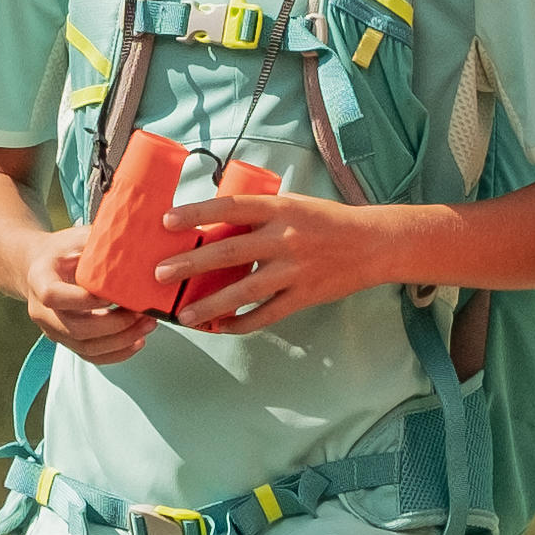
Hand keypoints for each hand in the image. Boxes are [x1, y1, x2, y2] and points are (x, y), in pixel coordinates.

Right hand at [16, 231, 151, 363]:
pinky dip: (116, 354)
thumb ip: (98, 241)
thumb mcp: (75, 238)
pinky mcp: (67, 341)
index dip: (83, 300)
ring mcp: (53, 330)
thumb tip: (136, 238)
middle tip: (142, 313)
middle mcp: (42, 311)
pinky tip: (137, 341)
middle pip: (75, 329)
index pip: (54, 296)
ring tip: (147, 325)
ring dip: (120, 341)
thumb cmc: (61, 251)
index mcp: (40, 280)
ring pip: (86, 348)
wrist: (38, 269)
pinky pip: (91, 356)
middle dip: (114, 325)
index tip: (113, 294)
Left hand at [162, 175, 393, 332]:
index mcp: (280, 209)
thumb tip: (215, 225)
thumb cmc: (327, 221)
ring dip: (210, 305)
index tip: (167, 221)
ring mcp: (295, 270)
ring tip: (184, 316)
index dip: (197, 214)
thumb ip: (259, 214)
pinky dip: (242, 323)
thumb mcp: (293, 205)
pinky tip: (221, 328)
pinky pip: (267, 315)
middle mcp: (285, 238)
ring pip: (244, 292)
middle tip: (160, 274)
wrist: (373, 244)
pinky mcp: (304, 296)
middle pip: (229, 253)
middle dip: (190, 265)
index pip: (231, 208)